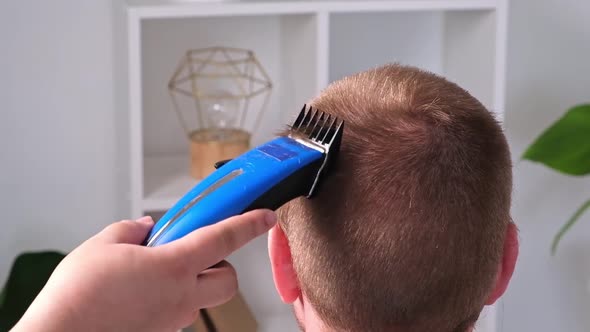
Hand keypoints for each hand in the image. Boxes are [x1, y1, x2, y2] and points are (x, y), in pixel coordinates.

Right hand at [11, 209, 276, 331]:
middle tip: (192, 252)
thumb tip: (145, 228)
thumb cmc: (77, 296)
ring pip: (202, 297)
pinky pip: (177, 312)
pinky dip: (170, 298)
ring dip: (192, 282)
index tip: (265, 216)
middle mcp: (180, 296)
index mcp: (173, 266)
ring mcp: (173, 319)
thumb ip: (131, 231)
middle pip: (228, 280)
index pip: (224, 239)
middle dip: (220, 264)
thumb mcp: (103, 245)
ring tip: (156, 271)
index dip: (249, 224)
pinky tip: (141, 292)